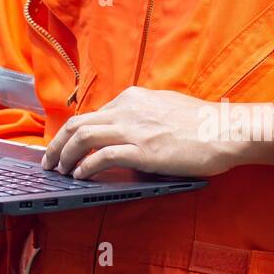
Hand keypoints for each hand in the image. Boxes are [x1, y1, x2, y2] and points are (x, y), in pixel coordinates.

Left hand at [39, 86, 273, 178]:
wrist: (224, 130)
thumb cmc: (201, 123)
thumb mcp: (164, 107)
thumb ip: (142, 116)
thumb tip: (128, 131)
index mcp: (132, 98)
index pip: (91, 114)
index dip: (72, 132)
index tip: (63, 146)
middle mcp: (127, 109)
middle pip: (77, 123)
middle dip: (57, 143)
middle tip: (49, 160)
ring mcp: (133, 129)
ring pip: (83, 137)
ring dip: (65, 155)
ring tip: (60, 170)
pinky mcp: (142, 150)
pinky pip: (103, 156)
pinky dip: (86, 166)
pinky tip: (80, 175)